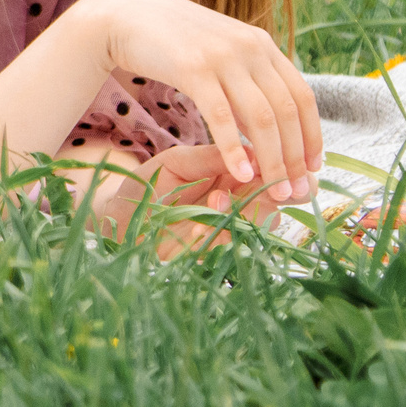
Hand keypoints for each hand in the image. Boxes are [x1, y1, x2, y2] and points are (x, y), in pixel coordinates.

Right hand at [76, 0, 322, 199]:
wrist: (123, 15)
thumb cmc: (171, 41)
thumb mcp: (219, 53)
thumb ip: (245, 81)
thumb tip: (266, 125)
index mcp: (261, 44)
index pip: (302, 96)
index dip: (313, 135)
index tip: (314, 168)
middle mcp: (249, 47)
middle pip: (286, 111)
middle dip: (296, 156)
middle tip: (298, 192)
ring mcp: (221, 56)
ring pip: (261, 117)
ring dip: (273, 160)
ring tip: (276, 191)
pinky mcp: (192, 67)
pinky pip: (221, 115)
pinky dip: (234, 148)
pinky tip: (240, 173)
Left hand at [136, 143, 302, 258]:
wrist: (122, 220)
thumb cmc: (150, 185)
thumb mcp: (176, 163)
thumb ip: (210, 158)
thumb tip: (251, 153)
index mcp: (236, 173)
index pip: (274, 169)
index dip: (284, 168)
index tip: (273, 165)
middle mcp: (241, 201)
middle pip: (280, 200)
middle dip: (278, 194)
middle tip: (264, 189)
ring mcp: (233, 228)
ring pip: (262, 224)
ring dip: (244, 213)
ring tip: (214, 201)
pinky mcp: (218, 253)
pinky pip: (233, 247)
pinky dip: (219, 237)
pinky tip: (197, 230)